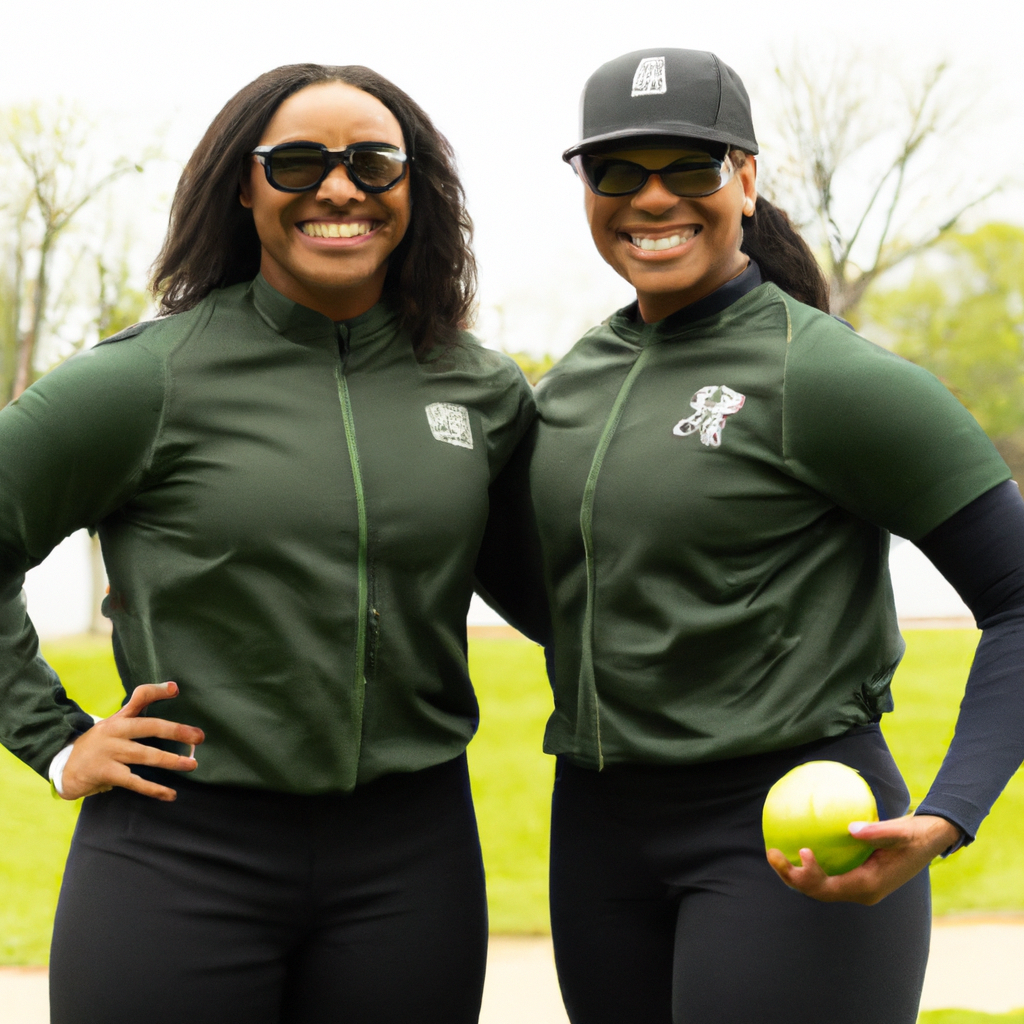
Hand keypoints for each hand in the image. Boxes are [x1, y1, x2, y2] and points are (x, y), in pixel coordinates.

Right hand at [61, 682, 204, 801]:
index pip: (139, 698)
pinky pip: (134, 782)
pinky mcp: (106, 773)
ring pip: (145, 755)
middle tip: (199, 737)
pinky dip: (154, 789)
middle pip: (148, 726)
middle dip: (175, 731)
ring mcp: (110, 752)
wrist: (64, 767)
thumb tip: (174, 689)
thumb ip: (139, 708)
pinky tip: (170, 794)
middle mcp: (115, 731)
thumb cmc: (100, 743)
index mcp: (119, 718)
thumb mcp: (115, 723)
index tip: (175, 689)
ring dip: (170, 761)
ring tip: (191, 764)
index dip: (157, 692)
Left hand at [766, 813, 961, 904]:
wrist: (929, 841)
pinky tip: (794, 847)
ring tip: (773, 853)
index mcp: (868, 886)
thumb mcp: (900, 831)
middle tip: (772, 853)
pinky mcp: (856, 878)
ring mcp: (857, 887)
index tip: (802, 850)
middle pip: (818, 892)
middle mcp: (860, 892)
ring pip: (819, 888)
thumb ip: (877, 832)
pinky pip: (826, 877)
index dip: (810, 876)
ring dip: (795, 874)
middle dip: (792, 877)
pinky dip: (808, 867)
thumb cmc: (916, 834)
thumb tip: (850, 829)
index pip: (830, 888)